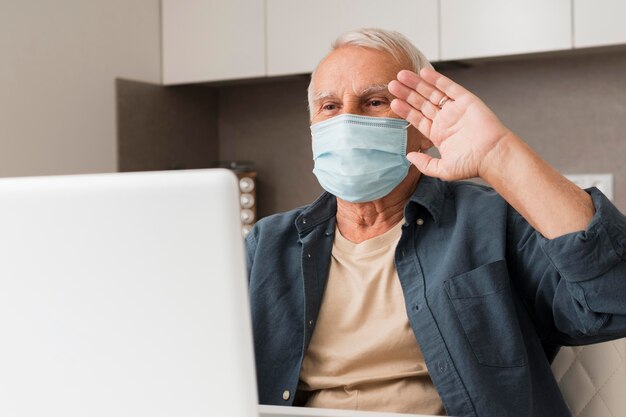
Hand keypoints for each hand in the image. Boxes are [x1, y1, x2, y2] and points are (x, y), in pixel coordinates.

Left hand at [389, 68, 513, 180]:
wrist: (493, 155)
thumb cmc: (472, 164)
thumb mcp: (442, 169)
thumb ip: (425, 163)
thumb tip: (409, 157)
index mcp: (438, 134)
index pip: (417, 118)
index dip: (406, 110)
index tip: (393, 102)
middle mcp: (445, 120)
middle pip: (421, 103)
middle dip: (407, 93)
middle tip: (391, 84)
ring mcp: (455, 109)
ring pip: (432, 93)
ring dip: (417, 84)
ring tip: (401, 75)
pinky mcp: (466, 100)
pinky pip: (449, 87)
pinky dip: (437, 79)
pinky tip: (423, 73)